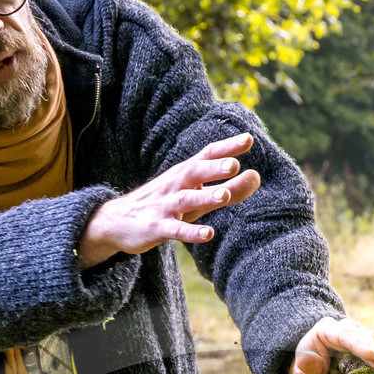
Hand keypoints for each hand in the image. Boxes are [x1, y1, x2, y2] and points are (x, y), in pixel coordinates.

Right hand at [77, 134, 260, 266]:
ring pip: (186, 200)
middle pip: (194, 172)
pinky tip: (209, 234)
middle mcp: (175, 185)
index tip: (248, 139)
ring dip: (205, 197)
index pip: (207, 155)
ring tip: (225, 195)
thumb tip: (257, 176)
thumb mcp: (197, 196)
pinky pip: (176, 230)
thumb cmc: (165, 206)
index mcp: (184, 174)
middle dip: (214, 168)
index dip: (226, 147)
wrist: (116, 222)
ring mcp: (165, 206)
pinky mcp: (157, 228)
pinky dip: (192, 233)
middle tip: (234, 164)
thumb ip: (229, 188)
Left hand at [290, 316, 373, 373]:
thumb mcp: (298, 371)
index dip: (360, 345)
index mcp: (327, 330)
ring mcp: (356, 339)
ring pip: (373, 346)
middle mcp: (344, 330)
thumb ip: (303, 367)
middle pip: (363, 340)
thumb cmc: (303, 369)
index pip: (345, 335)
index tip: (373, 356)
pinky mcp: (365, 349)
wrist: (309, 369)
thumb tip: (308, 361)